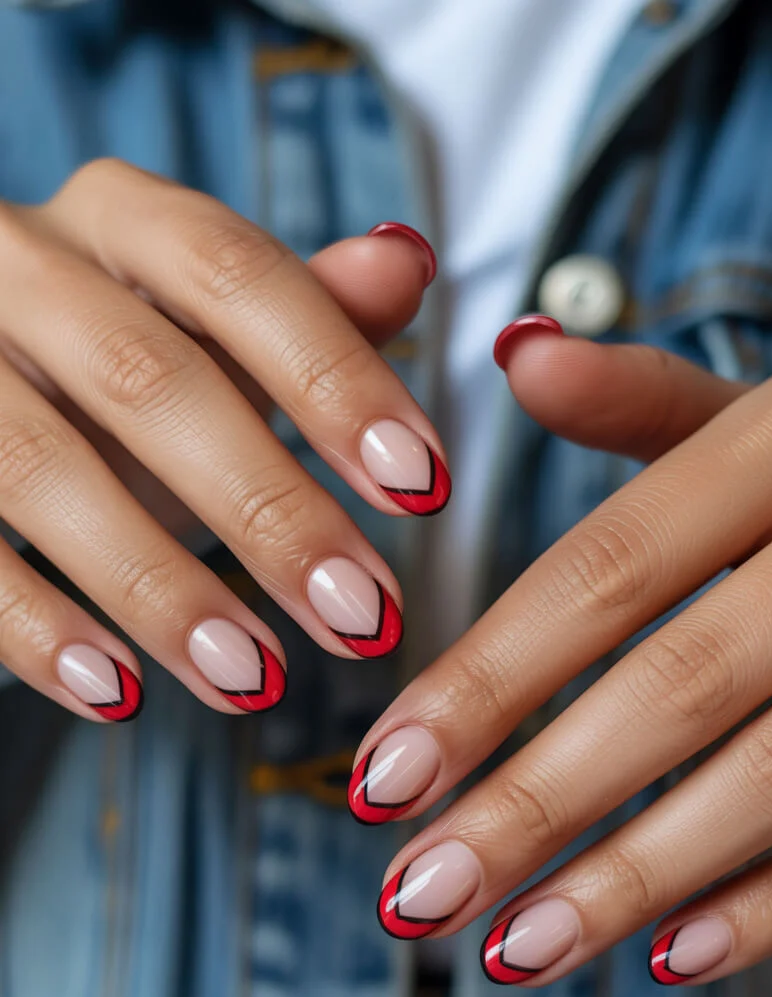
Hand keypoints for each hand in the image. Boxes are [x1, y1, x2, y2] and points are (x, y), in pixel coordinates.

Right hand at [0, 160, 447, 720]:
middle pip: (147, 379)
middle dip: (265, 507)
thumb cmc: (121, 363)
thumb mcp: (213, 333)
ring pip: (42, 467)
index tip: (423, 489)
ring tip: (253, 679)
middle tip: (359, 616)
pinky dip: (35, 629)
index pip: (239, 274)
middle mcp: (20, 264)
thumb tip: (408, 262)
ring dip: (158, 586)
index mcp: (120, 219)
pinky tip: (117, 694)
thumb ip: (309, 308)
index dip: (335, 381)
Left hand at [358, 316, 771, 986]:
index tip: (382, 776)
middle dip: (537, 803)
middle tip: (415, 893)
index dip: (487, 680)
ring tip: (512, 948)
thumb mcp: (768, 408)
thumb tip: (513, 354)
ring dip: (636, 876)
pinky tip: (672, 955)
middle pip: (679, 684)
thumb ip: (641, 398)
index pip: (606, 573)